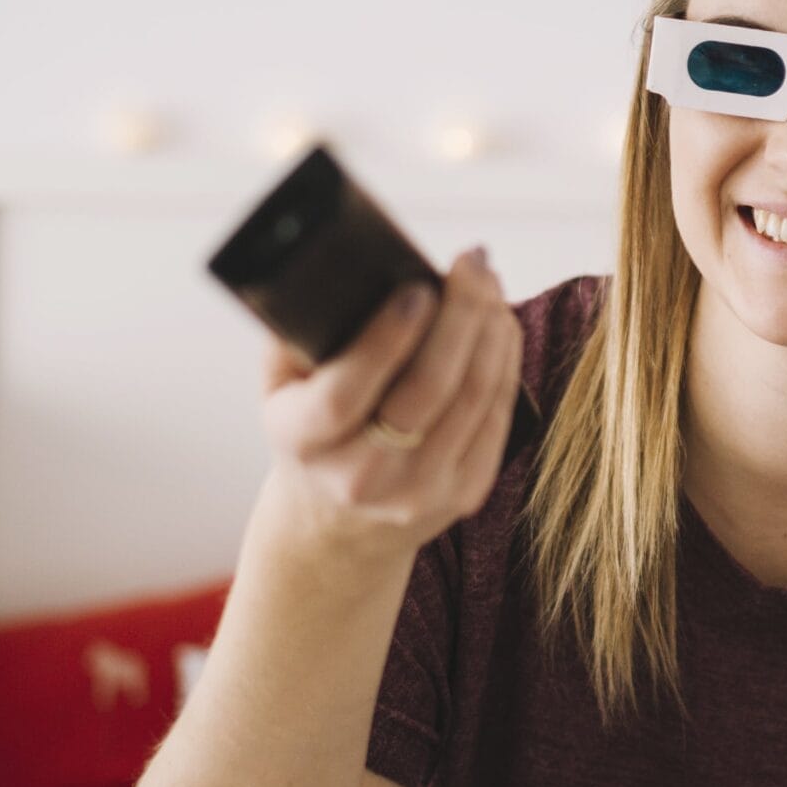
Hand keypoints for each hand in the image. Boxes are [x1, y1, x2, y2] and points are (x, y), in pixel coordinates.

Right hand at [258, 244, 520, 559]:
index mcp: (302, 443)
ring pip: (473, 399)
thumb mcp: (281, 386)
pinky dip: (506, 361)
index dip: (385, 339)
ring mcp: (418, 493)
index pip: (345, 392)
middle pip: (427, 390)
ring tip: (488, 282)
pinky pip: (497, 416)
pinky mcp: (464, 495)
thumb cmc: (312, 430)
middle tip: (472, 263)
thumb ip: (299, 333)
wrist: (337, 523)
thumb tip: (348, 266)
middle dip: (459, 316)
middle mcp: (359, 477)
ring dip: (491, 330)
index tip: (419, 288)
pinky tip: (500, 324)